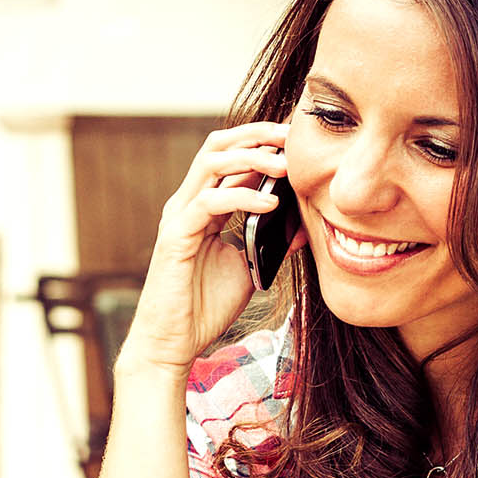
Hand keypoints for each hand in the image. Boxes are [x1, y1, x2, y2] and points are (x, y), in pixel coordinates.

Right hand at [118, 122, 297, 374]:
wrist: (174, 342)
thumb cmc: (205, 306)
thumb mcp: (250, 266)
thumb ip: (270, 241)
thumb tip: (303, 224)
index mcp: (203, 206)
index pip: (230, 156)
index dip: (262, 142)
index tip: (297, 141)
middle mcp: (187, 203)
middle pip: (218, 146)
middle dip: (256, 135)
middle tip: (292, 137)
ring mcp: (178, 217)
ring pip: (211, 164)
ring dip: (251, 158)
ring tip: (285, 165)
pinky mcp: (176, 237)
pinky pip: (209, 203)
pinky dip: (242, 198)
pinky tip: (271, 204)